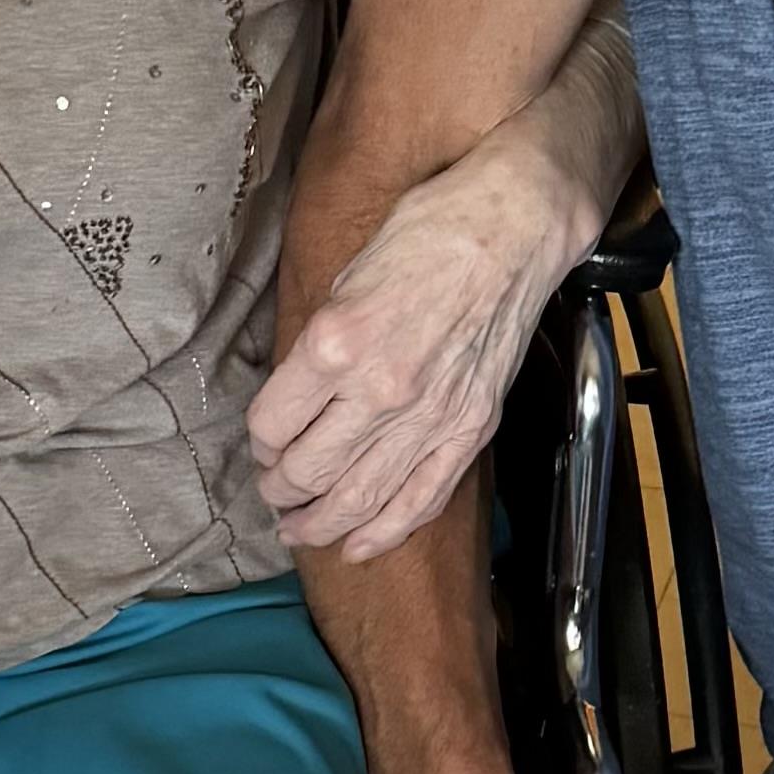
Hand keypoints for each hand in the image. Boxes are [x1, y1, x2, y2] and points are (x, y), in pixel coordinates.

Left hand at [251, 121, 599, 559]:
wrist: (513, 228)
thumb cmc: (428, 231)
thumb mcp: (348, 271)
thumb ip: (322, 337)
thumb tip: (298, 387)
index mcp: (337, 342)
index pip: (272, 424)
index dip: (259, 440)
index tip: (263, 440)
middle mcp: (378, 389)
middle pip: (306, 471)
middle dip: (278, 488)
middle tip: (272, 488)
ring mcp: (429, 416)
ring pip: (358, 499)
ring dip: (317, 524)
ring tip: (297, 529)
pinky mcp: (469, 428)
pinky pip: (421, 500)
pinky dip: (383, 531)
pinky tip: (356, 545)